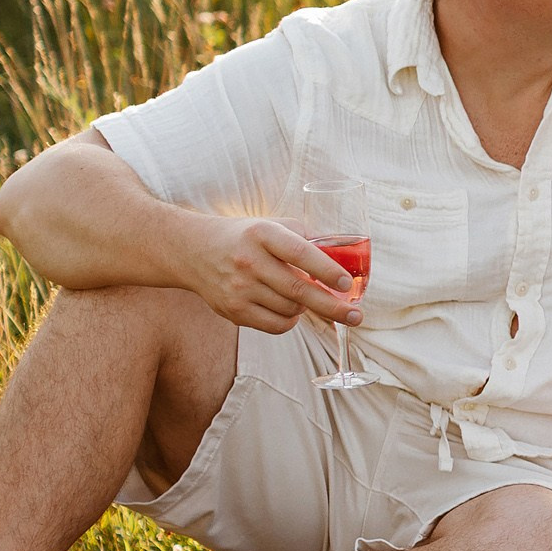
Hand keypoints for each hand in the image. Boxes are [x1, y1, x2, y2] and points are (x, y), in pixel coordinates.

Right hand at [187, 217, 359, 334]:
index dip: (327, 271)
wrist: (195, 251)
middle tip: (356, 316)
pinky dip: (290, 321)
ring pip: (290, 309)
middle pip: (299, 290)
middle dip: (333, 306)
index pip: (301, 253)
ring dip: (306, 307)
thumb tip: (344, 258)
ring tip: (302, 295)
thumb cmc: (246, 237)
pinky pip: (275, 325)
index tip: (347, 283)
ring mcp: (239, 288)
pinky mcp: (233, 310)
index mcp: (263, 234)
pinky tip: (290, 309)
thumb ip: (306, 237)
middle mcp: (249, 261)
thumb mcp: (273, 225)